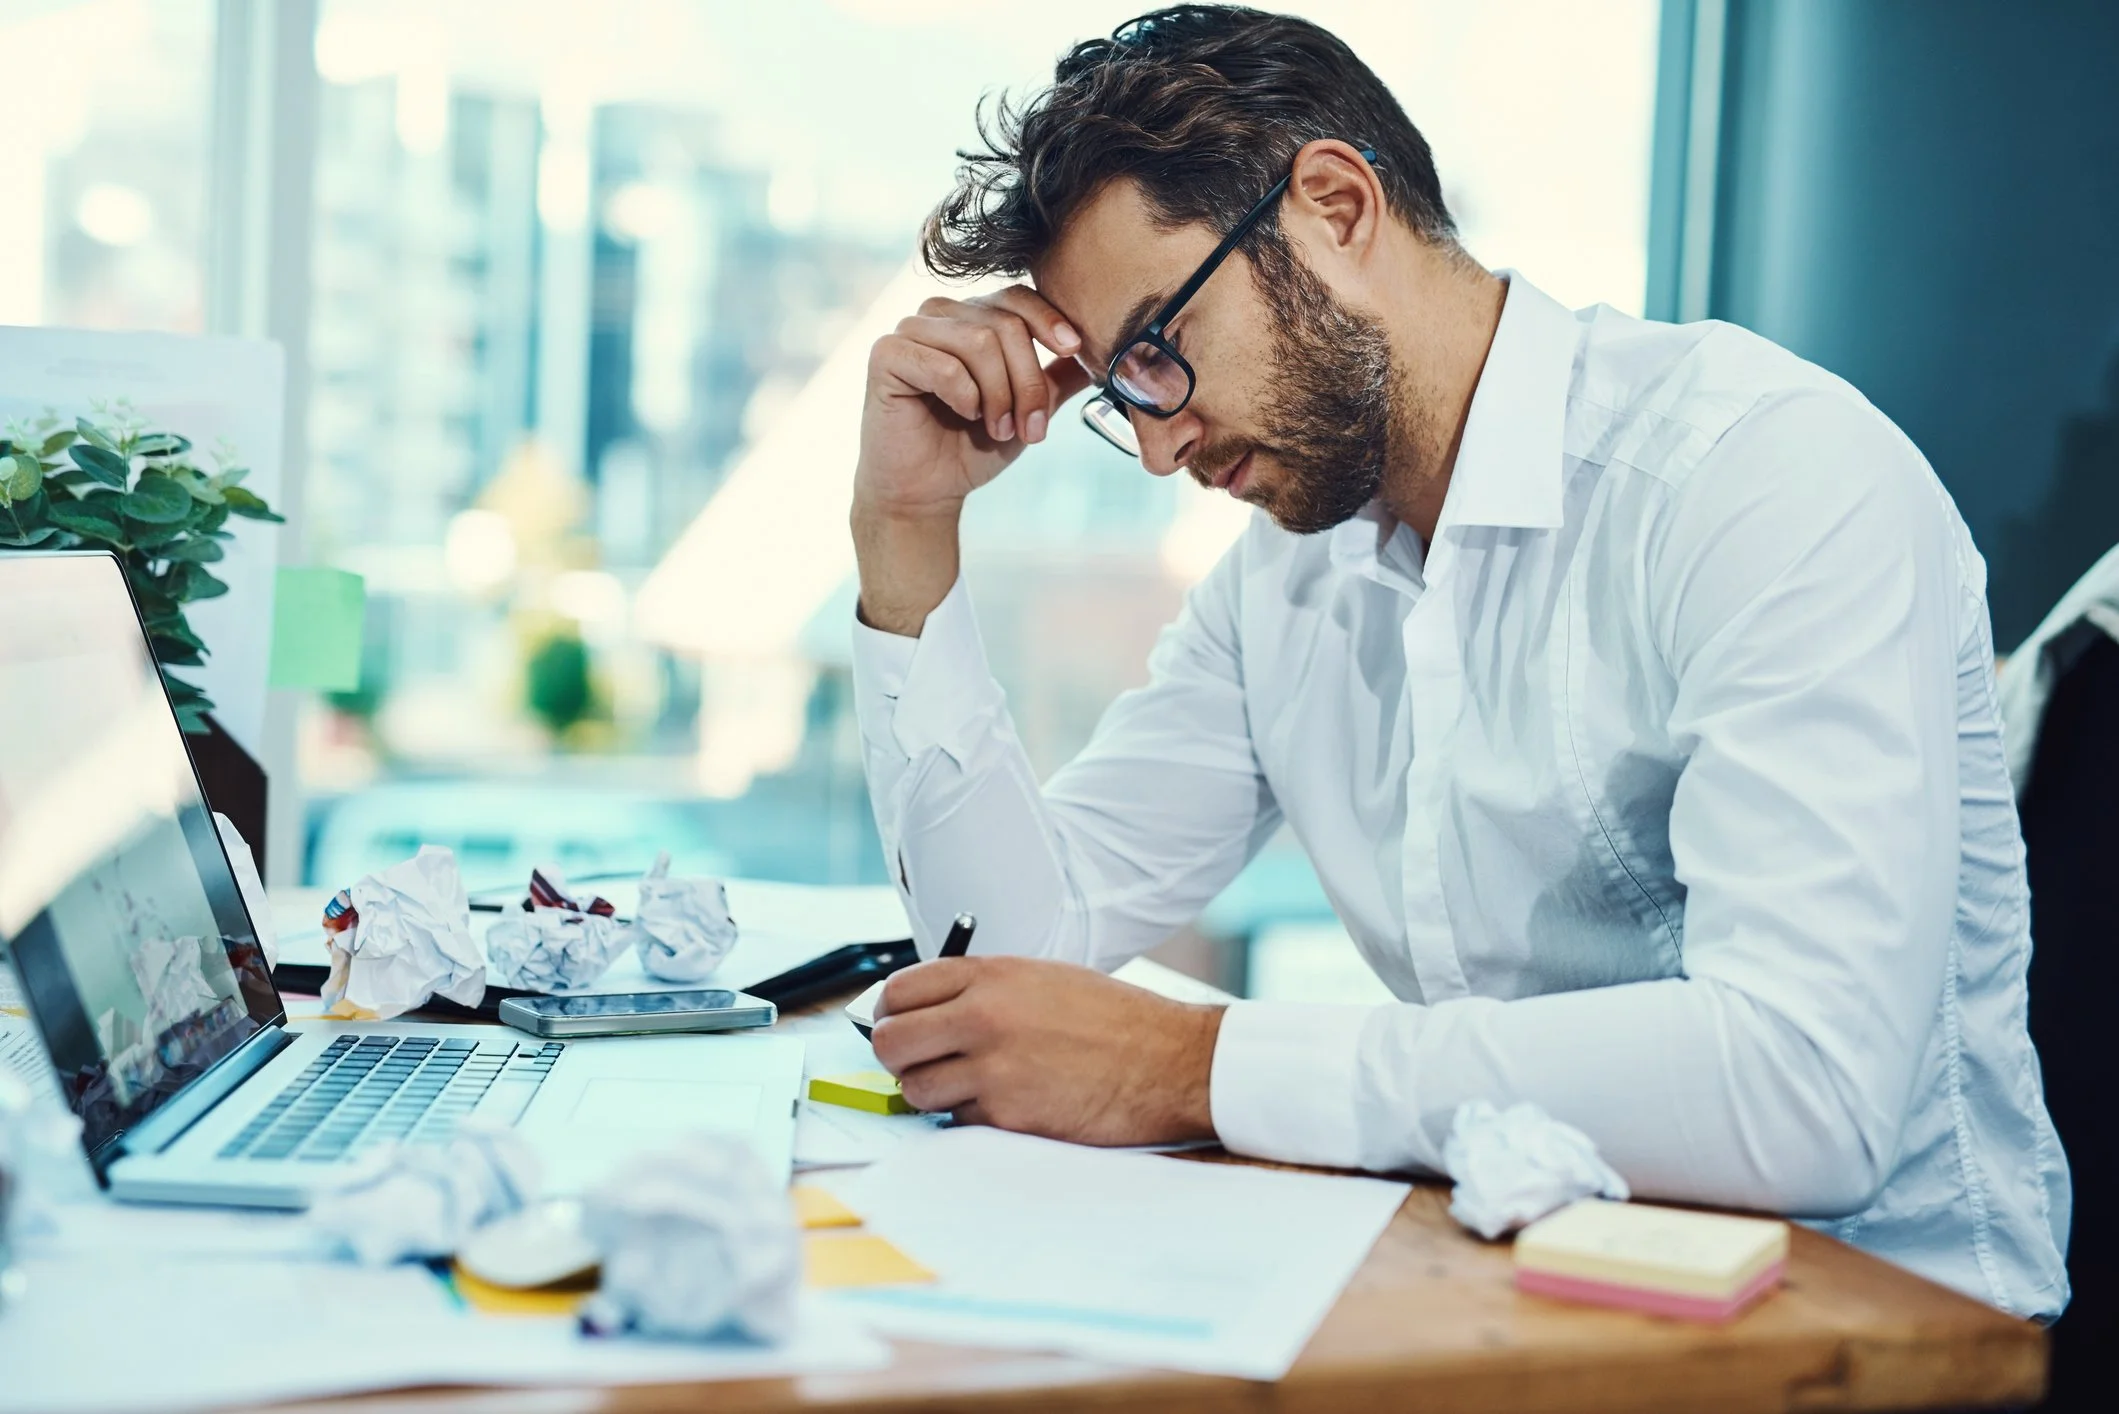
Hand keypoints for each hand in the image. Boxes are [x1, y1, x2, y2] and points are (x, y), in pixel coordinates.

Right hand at [850, 289, 1094, 635]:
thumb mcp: (1027, 410)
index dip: (1050, 320)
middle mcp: (940, 314)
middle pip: (1004, 325)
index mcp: (973, 317)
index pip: (1018, 297)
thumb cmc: (973, 447)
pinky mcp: (886, 355)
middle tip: (1030, 428)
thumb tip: (1102, 355)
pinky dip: (964, 396)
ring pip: (978, 342)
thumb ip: (1056, 379)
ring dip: (999, 394)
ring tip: (998, 429)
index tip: (1075, 350)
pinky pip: (942, 365)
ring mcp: (910, 330)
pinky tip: (963, 415)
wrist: (926, 491)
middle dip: (1027, 381)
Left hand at [869, 955, 1224, 1146]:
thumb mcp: (1043, 980)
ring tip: (966, 1087)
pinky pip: (957, 1120)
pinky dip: (971, 1117)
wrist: (1169, 1061)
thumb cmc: (1113, 1020)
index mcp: (991, 976)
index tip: (896, 1024)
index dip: (888, 1012)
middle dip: (897, 1057)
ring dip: (931, 1092)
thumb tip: (926, 1014)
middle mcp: (984, 1016)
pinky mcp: (1008, 1116)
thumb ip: (982, 991)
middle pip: (890, 1042)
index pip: (898, 990)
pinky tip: (1007, 1102)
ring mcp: (993, 1068)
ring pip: (914, 1089)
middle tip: (917, 1062)